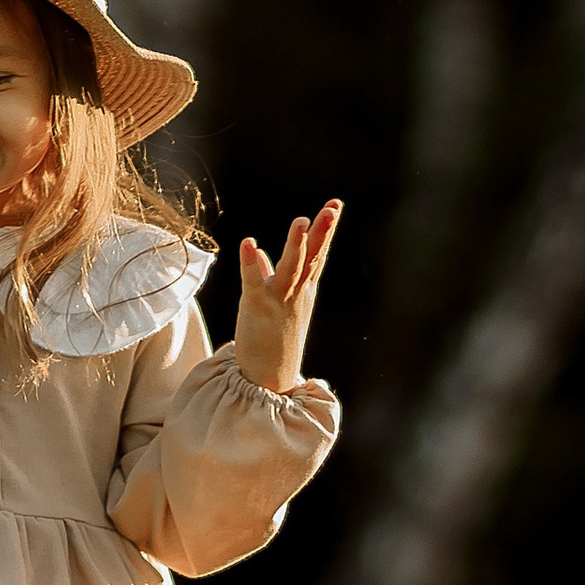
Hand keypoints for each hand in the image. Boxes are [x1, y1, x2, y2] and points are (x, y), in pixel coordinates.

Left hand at [230, 199, 341, 395]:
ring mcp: (278, 300)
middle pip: (312, 257)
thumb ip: (265, 275)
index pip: (317, 254)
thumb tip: (259, 255)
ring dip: (296, 245)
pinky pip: (253, 282)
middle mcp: (295, 292)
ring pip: (291, 268)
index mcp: (302, 290)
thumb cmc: (271, 340)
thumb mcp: (275, 304)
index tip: (335, 205)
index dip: (325, 229)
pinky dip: (250, 263)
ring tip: (301, 221)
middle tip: (333, 208)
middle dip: (323, 232)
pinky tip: (248, 243)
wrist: (268, 379)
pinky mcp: (256, 308)